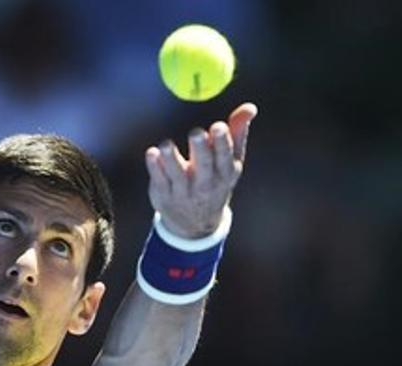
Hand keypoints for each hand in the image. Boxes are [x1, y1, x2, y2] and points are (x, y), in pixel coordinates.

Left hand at [145, 102, 257, 238]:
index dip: (222, 143)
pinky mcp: (164, 194)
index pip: (225, 157)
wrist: (196, 223)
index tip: (218, 126)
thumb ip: (238, 132)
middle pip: (203, 166)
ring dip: (171, 159)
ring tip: (165, 145)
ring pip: (177, 174)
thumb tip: (249, 107)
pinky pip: (159, 180)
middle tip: (196, 133)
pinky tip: (151, 154)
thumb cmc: (216, 180)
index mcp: (225, 173)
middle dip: (200, 149)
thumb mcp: (231, 161)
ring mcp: (183, 191)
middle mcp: (205, 184)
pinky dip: (155, 168)